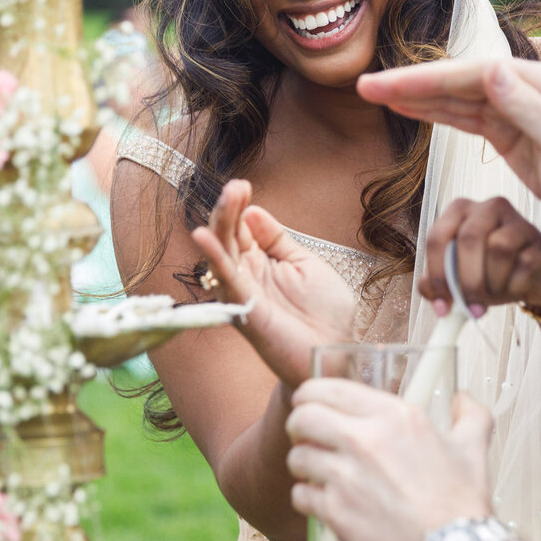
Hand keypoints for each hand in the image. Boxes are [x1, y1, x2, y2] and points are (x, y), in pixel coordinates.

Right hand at [191, 180, 357, 388]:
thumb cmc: (324, 315)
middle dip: (229, 209)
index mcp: (262, 263)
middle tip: (236, 186)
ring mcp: (243, 293)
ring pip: (222, 254)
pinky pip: (226, 281)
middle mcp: (247, 276)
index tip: (243, 185)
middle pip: (227, 237)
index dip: (239, 206)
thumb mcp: (306, 264)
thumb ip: (278, 240)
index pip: (241, 228)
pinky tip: (205, 236)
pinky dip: (215, 258)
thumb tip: (254, 211)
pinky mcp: (245, 310)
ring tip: (227, 198)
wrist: (334, 354)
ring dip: (220, 224)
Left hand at [287, 380, 493, 540]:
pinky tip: (320, 501)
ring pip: (297, 456)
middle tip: (306, 435)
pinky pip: (300, 495)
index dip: (311, 395)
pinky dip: (306, 497)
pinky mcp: (336, 512)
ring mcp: (347, 477)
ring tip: (314, 471)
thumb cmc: (460, 503)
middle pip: (303, 416)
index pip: (328, 388)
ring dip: (302, 463)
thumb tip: (464, 398)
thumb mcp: (472, 448)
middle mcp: (366, 440)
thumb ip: (470, 415)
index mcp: (394, 416)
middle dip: (299, 424)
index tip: (309, 403)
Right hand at [360, 59, 540, 287]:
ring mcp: (515, 107)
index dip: (431, 78)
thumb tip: (493, 69)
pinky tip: (407, 107)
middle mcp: (526, 87)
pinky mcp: (507, 130)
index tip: (393, 83)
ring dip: (416, 96)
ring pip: (457, 98)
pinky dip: (435, 112)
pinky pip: (464, 118)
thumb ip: (528, 108)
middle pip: (460, 81)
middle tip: (365, 85)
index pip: (476, 74)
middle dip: (412, 83)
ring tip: (373, 92)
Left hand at [422, 197, 540, 315]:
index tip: (443, 305)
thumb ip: (438, 286)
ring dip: (494, 282)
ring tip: (497, 291)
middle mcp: (489, 207)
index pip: (438, 237)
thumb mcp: (460, 279)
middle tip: (471, 308)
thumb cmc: (494, 273)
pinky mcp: (539, 238)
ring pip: (498, 249)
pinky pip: (523, 264)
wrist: (540, 275)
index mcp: (460, 211)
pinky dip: (515, 285)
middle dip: (467, 281)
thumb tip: (435, 300)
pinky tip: (517, 287)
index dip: (437, 274)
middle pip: (469, 239)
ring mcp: (517, 220)